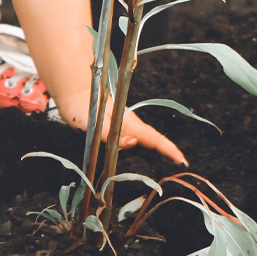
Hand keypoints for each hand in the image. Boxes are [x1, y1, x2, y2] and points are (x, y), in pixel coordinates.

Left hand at [53, 88, 186, 164]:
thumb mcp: (94, 123)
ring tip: (172, 157)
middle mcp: (129, 123)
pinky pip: (137, 136)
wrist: (74, 94)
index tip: (181, 157)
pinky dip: (148, 143)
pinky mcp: (119, 125)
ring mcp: (125, 123)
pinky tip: (149, 149)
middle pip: (153, 137)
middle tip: (182, 161)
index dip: (167, 148)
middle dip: (168, 149)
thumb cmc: (82, 109)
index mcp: (127, 123)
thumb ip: (111, 134)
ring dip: (159, 147)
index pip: (152, 137)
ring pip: (146, 137)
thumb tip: (133, 143)